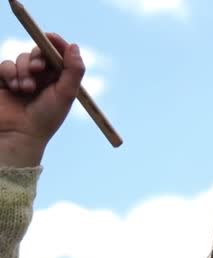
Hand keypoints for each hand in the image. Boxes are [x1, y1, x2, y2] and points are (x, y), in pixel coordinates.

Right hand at [0, 32, 83, 166]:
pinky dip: (9, 72)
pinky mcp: (3, 81)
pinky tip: (13, 87)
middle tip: (37, 69)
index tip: (50, 37)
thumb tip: (74, 46)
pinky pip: (5, 64)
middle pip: (39, 52)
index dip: (55, 43)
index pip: (58, 54)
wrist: (18, 135)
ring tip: (25, 89)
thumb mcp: (66, 94)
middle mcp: (41, 77)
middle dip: (37, 57)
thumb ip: (73, 70)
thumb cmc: (46, 118)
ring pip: (21, 58)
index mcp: (59, 79)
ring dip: (23, 70)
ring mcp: (21, 78)